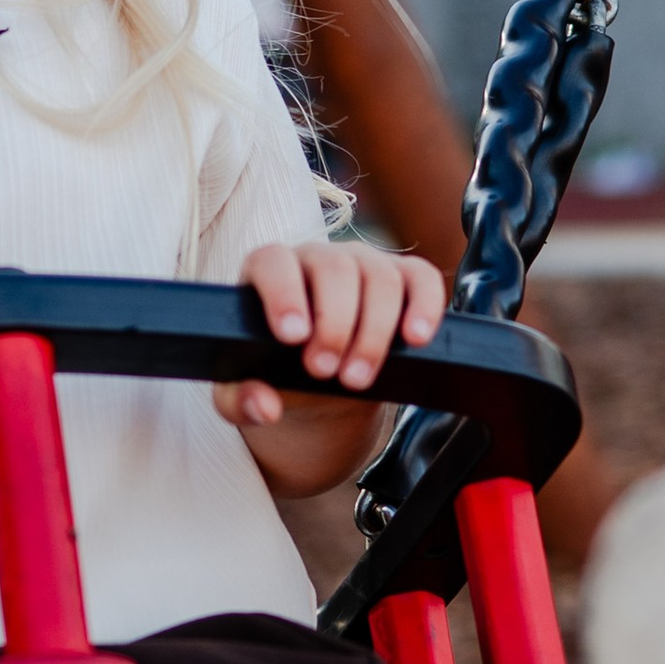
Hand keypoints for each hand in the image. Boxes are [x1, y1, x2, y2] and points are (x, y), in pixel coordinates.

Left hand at [215, 239, 447, 435]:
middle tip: (325, 370)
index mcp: (269, 271)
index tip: (292, 337)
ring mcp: (363, 263)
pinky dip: (424, 305)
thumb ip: (239, 401)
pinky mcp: (402, 278)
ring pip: (379, 277)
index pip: (274, 262)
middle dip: (334, 324)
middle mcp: (317, 258)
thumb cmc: (272, 375)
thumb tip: (264, 405)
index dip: (284, 294)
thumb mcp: (241, 393)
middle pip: (335, 270)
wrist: (316, 382)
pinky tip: (416, 338)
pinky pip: (421, 278)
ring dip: (374, 331)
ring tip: (357, 378)